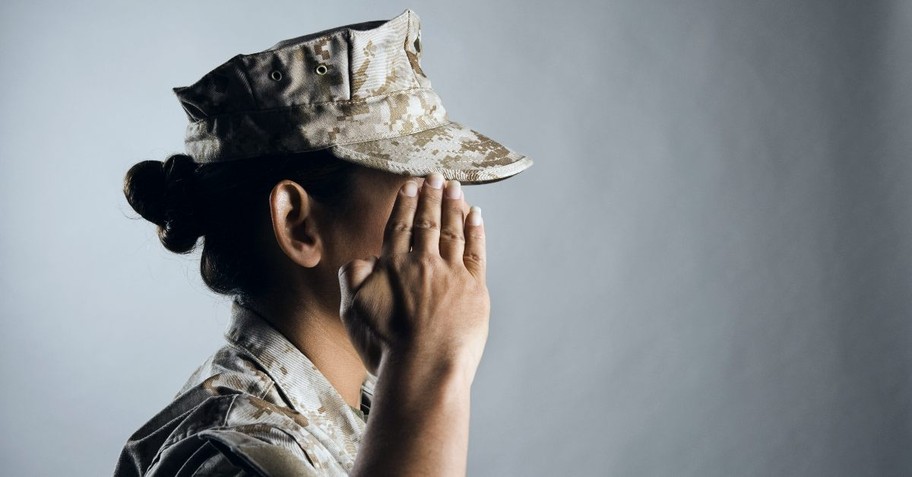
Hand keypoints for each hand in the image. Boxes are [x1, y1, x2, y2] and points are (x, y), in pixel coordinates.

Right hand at [338, 173, 488, 378]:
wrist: (423, 369)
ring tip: (454, 187)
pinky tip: (476, 216)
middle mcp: (423, 262)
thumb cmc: (385, 346)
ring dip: (453, 206)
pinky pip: (476, 252)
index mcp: (393, 265)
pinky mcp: (474, 289)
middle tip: (436, 175)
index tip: (411, 184)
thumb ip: (352, 277)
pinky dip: (476, 231)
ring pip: (453, 230)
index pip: (400, 225)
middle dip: (432, 195)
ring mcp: (452, 274)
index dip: (406, 202)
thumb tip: (363, 258)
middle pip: (428, 221)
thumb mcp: (352, 310)